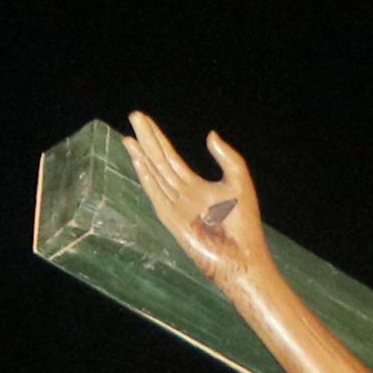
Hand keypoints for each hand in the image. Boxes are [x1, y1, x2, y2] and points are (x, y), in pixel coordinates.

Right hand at [124, 112, 270, 289]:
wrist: (242, 256)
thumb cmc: (243, 224)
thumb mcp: (239, 181)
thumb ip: (227, 157)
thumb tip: (210, 134)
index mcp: (196, 187)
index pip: (171, 157)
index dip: (158, 138)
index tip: (143, 120)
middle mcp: (182, 195)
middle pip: (160, 162)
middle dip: (147, 140)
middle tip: (134, 116)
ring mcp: (175, 207)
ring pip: (155, 175)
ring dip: (142, 156)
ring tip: (129, 137)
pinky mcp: (172, 218)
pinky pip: (156, 193)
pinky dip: (147, 176)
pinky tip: (138, 160)